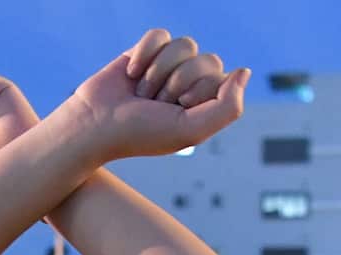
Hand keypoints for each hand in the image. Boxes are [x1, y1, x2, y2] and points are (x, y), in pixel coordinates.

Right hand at [69, 29, 249, 160]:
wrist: (95, 124)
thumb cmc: (142, 133)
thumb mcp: (191, 129)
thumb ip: (228, 107)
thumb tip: (245, 72)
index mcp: (207, 106)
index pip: (221, 79)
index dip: (197, 90)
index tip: (177, 108)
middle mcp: (193, 85)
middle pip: (206, 59)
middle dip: (177, 80)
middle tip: (156, 103)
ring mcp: (171, 66)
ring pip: (185, 44)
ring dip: (159, 70)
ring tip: (143, 92)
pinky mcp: (147, 51)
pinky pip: (160, 35)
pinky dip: (145, 53)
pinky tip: (131, 74)